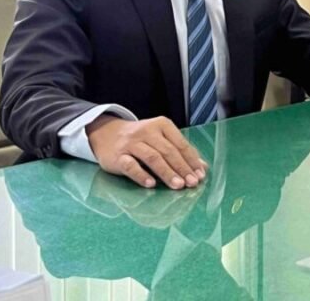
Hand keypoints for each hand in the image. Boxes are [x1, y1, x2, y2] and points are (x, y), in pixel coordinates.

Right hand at [86, 114, 207, 189]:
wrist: (107, 133)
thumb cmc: (141, 139)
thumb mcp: (161, 139)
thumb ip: (180, 151)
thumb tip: (202, 167)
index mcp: (162, 125)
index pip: (180, 143)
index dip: (191, 160)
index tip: (201, 175)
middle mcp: (147, 131)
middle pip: (168, 151)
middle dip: (182, 168)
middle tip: (192, 183)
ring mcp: (131, 143)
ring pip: (152, 157)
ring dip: (167, 172)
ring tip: (178, 185)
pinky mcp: (118, 156)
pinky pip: (130, 165)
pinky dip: (141, 175)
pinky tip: (151, 184)